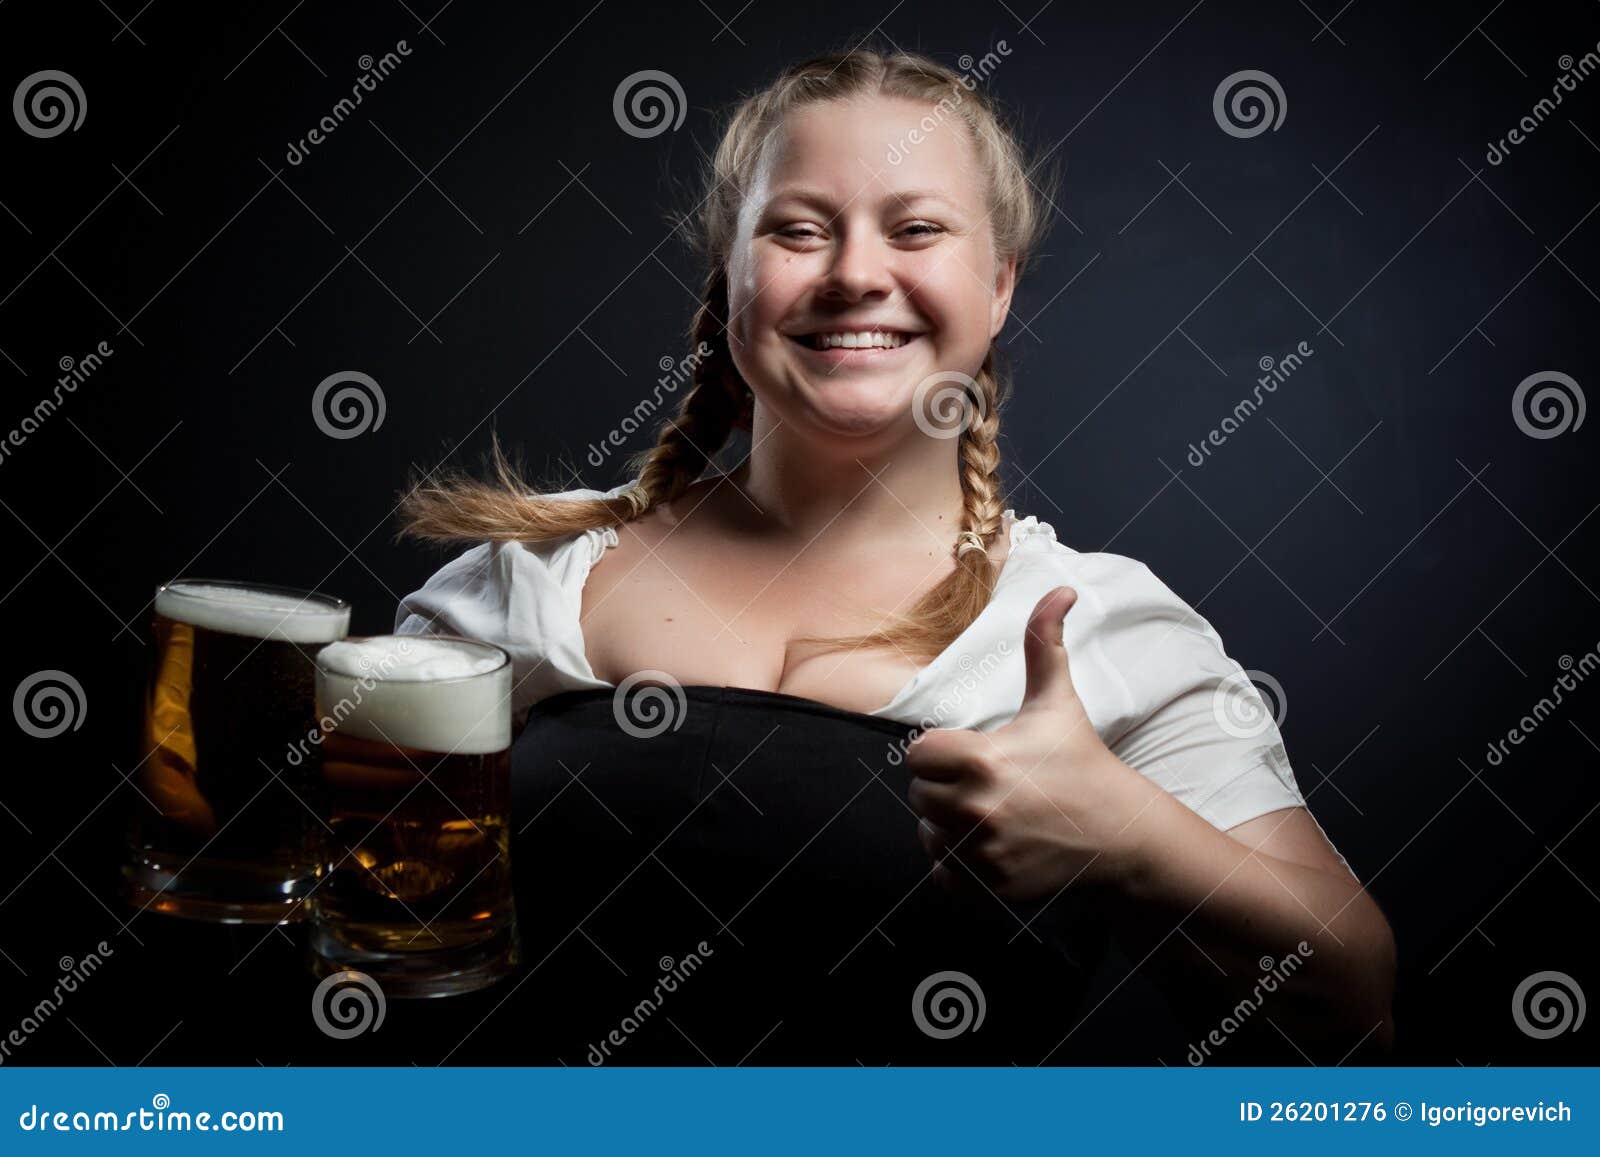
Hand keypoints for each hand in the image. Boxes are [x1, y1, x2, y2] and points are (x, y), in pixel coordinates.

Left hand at [905, 585, 1153, 900]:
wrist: (1121, 836)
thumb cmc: (1082, 763)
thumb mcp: (1058, 702)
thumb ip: (1045, 644)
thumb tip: (1059, 589)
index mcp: (984, 760)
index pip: (918, 755)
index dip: (940, 753)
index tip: (971, 754)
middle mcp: (978, 809)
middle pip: (919, 796)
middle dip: (943, 788)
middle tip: (983, 785)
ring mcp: (984, 853)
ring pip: (928, 835)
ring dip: (947, 827)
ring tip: (987, 814)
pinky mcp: (992, 887)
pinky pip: (944, 874)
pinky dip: (958, 865)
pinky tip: (989, 846)